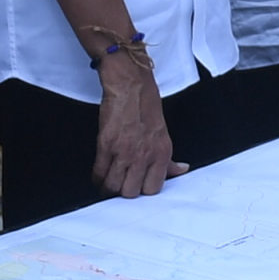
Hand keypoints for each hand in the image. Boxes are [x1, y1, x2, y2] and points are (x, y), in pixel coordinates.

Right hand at [92, 55, 186, 197]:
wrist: (131, 87)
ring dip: (109, 188)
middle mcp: (143, 155)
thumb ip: (169, 158)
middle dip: (124, 192)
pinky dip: (97, 178)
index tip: (137, 187)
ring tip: (108, 183)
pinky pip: (99, 172)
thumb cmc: (147, 107)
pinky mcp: (106, 145)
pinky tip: (99, 175)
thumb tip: (180, 170)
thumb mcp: (164, 135)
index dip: (143, 190)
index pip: (153, 189)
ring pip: (113, 186)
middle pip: (131, 192)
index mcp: (161, 154)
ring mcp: (123, 151)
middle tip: (121, 185)